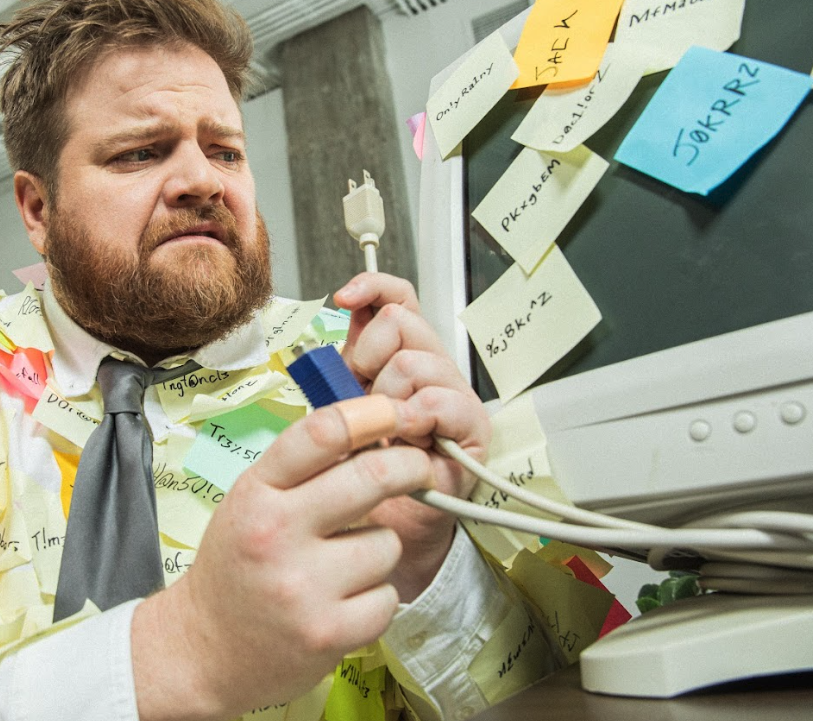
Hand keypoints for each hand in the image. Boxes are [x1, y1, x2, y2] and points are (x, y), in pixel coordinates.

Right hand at [130, 396, 434, 720]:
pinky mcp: (329, 633)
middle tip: (417, 470)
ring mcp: (303, 587)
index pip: (321, 433)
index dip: (372, 414)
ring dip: (378, 550)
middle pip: (373, 477)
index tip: (395, 414)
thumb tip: (374, 428)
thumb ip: (301, 469)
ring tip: (342, 567)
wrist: (204, 649)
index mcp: (256, 493)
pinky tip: (343, 603)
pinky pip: (388, 596)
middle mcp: (276, 534)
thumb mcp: (251, 501)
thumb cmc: (237, 565)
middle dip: (410, 468)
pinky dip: (375, 598)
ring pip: (387, 543)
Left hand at [334, 272, 490, 601]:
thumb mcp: (340, 403)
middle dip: (367, 358)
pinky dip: (418, 416)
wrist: (377, 525)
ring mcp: (453, 395)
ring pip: (415, 362)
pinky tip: (407, 435)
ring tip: (383, 429)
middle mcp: (431, 367)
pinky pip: (443, 401)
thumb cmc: (358, 467)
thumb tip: (347, 306)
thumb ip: (347, 357)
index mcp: (400, 354)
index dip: (374, 287)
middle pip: (402, 323)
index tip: (344, 298)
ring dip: (387, 396)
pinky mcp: (471, 428)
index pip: (399, 297)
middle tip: (361, 397)